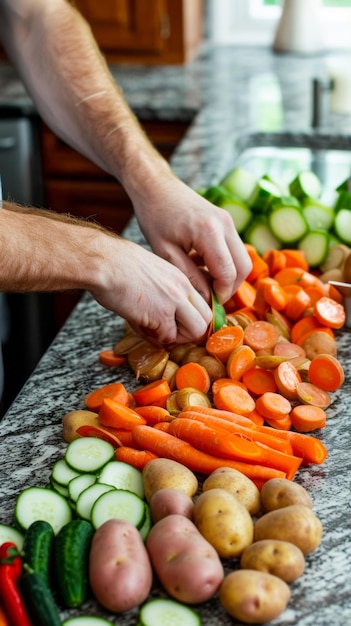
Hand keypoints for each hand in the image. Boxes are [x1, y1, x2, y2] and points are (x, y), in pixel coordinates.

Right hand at [89, 238, 212, 347]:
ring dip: (177, 337)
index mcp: (180, 277)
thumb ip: (162, 291)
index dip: (192, 317)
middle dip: (190, 331)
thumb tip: (160, 315)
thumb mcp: (150, 271)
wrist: (103, 262)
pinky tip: (142, 328)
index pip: (203, 302)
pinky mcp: (160, 314)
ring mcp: (174, 301)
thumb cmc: (116, 264)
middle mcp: (182, 288)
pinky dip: (156, 339)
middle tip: (169, 331)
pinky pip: (168, 338)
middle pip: (206, 318)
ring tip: (157, 332)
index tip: (178, 322)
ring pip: (196, 331)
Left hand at [131, 171, 251, 304]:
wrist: (156, 186)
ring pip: (242, 259)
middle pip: (244, 268)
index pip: (227, 273)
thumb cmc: (154, 216)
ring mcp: (228, 220)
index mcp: (209, 232)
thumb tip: (207, 300)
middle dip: (230, 287)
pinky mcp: (226, 220)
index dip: (221, 294)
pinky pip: (234, 249)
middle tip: (210, 298)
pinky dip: (224, 263)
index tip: (208, 305)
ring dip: (228, 275)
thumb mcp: (166, 252)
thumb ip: (189, 277)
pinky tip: (201, 266)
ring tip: (203, 282)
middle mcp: (225, 224)